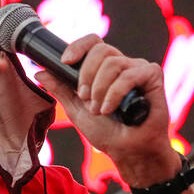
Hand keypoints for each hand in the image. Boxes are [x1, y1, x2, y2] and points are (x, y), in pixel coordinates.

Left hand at [33, 35, 178, 182]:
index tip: (64, 61)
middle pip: (101, 49)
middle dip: (87, 75)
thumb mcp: (76, 109)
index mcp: (103, 69)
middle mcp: (122, 64)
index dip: (78, 47)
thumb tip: (40, 72)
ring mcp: (138, 69)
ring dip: (100, 89)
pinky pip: (130, 74)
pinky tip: (111, 108)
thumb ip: (61, 89)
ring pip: (113, 62)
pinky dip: (116, 93)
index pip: (92, 43)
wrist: (127, 150)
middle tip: (85, 98)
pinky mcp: (153, 75)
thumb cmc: (107, 131)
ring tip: (99, 110)